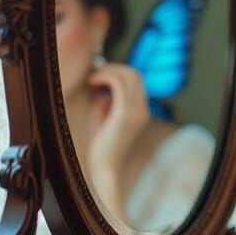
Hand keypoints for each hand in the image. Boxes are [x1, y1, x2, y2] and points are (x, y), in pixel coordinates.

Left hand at [86, 62, 149, 215]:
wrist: (104, 166)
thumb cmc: (101, 144)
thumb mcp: (105, 117)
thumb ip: (108, 100)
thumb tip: (103, 84)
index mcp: (141, 111)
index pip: (136, 80)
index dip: (118, 72)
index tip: (99, 74)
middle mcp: (143, 109)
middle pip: (134, 74)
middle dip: (114, 68)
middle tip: (94, 73)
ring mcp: (136, 111)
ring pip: (128, 75)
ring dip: (109, 71)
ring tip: (92, 77)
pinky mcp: (125, 113)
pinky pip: (118, 84)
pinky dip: (105, 77)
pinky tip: (92, 81)